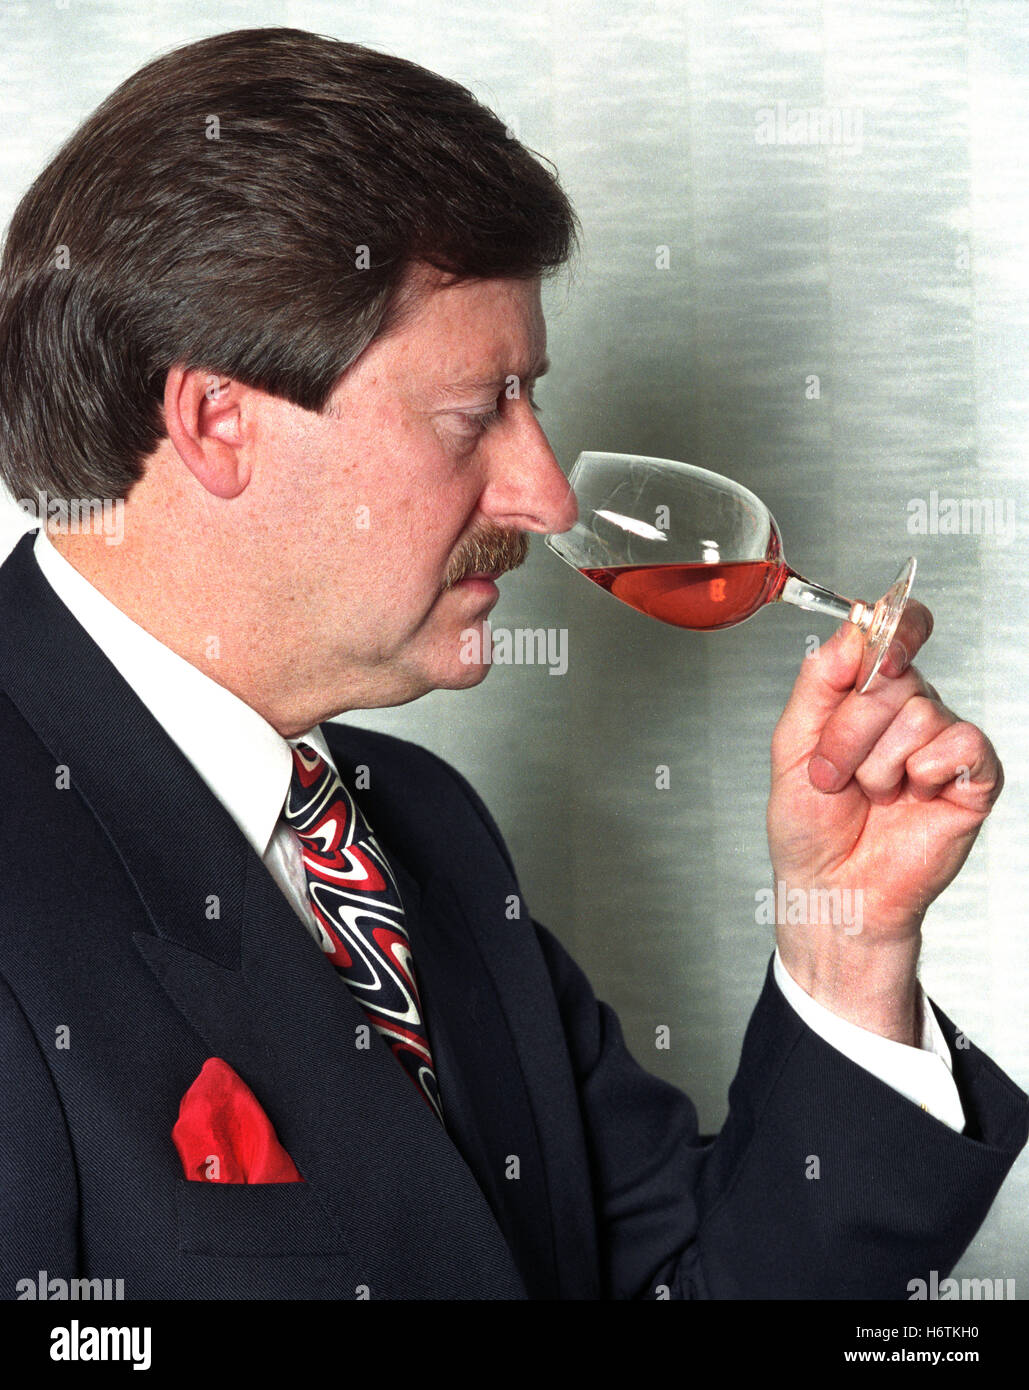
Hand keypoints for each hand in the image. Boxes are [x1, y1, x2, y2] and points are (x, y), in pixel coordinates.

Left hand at [767, 603, 1002, 1042]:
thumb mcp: (791, 744)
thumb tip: (854, 631)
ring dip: (876, 761)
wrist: (828, 889)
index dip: (895, 625)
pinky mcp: (972, 779)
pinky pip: (960, 745)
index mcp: (866, 694)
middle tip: (833, 772)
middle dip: (850, 729)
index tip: (877, 648)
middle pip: (896, 675)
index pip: (898, 630)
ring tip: (868, 794)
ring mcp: (941, 744)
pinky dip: (922, 771)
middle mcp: (909, 711)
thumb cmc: (810, 826)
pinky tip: (909, 796)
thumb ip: (820, 681)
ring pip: (922, 711)